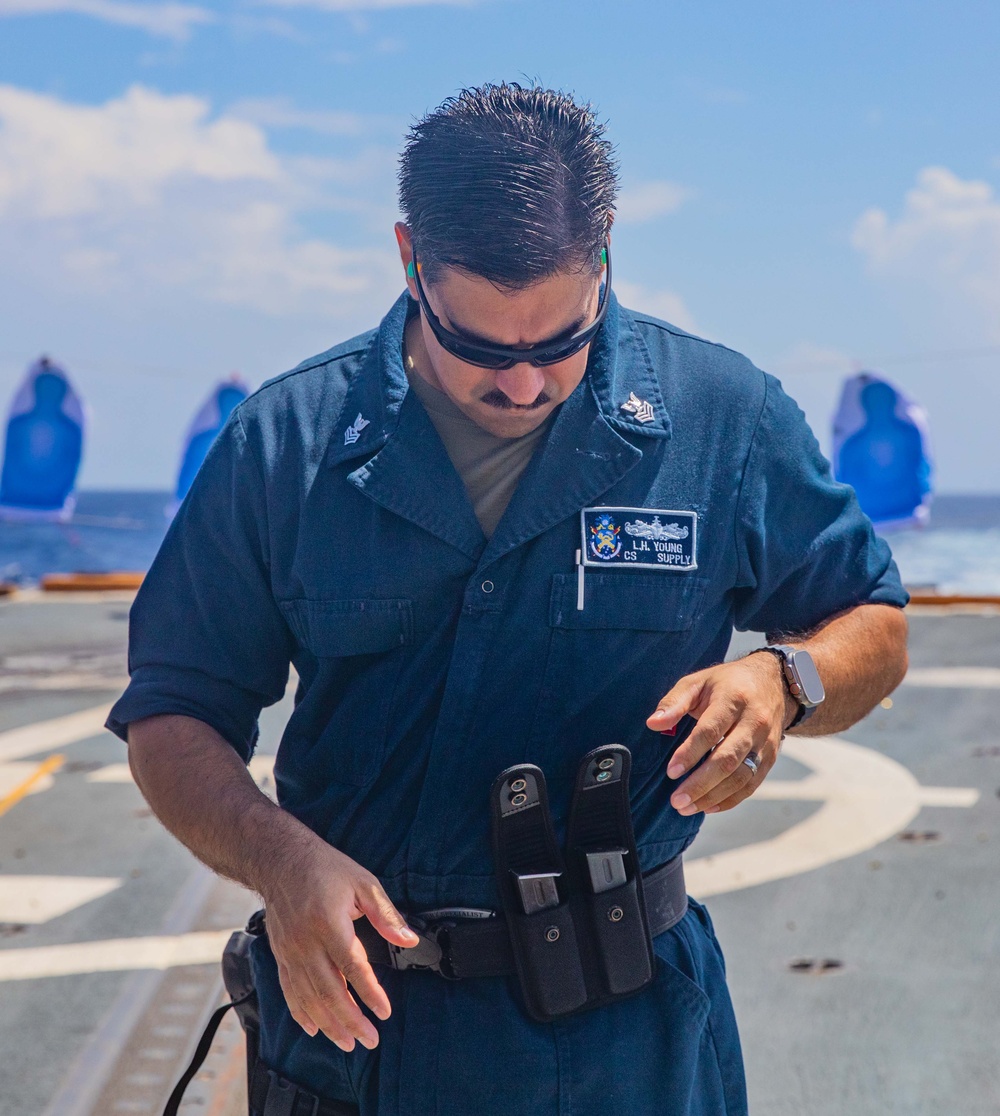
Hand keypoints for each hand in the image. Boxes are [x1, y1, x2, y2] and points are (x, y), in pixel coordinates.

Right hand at [257, 837, 418, 1050]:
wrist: (279, 859)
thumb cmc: (325, 868)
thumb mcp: (363, 882)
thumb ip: (386, 914)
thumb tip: (409, 940)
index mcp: (329, 922)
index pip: (352, 967)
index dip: (370, 993)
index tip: (384, 1013)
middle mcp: (306, 942)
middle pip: (329, 991)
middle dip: (350, 1020)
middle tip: (370, 1040)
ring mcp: (290, 951)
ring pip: (308, 998)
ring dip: (329, 1024)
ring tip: (348, 1043)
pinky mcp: (280, 955)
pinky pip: (289, 991)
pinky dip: (302, 1013)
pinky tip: (314, 1028)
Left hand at [645, 652, 796, 815]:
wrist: (772, 682)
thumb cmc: (727, 683)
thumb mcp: (698, 682)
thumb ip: (674, 702)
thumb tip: (653, 723)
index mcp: (733, 700)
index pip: (710, 730)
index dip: (690, 753)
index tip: (672, 771)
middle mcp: (754, 722)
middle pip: (728, 759)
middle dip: (701, 783)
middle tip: (676, 800)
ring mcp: (766, 742)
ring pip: (741, 776)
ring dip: (713, 796)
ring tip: (687, 807)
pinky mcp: (771, 757)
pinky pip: (752, 784)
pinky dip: (731, 799)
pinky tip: (708, 807)